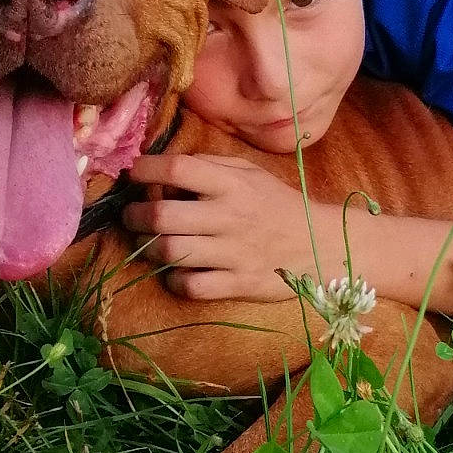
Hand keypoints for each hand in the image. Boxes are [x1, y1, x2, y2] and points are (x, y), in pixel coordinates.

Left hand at [124, 152, 337, 300]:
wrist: (320, 245)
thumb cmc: (278, 205)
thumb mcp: (251, 173)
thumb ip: (211, 166)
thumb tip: (164, 168)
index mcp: (233, 184)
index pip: (178, 169)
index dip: (146, 169)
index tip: (132, 173)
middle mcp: (230, 216)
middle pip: (164, 215)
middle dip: (136, 214)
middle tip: (132, 215)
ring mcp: (233, 253)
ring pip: (170, 251)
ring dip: (147, 246)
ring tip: (146, 242)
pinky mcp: (238, 283)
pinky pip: (191, 285)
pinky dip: (174, 279)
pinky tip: (176, 271)